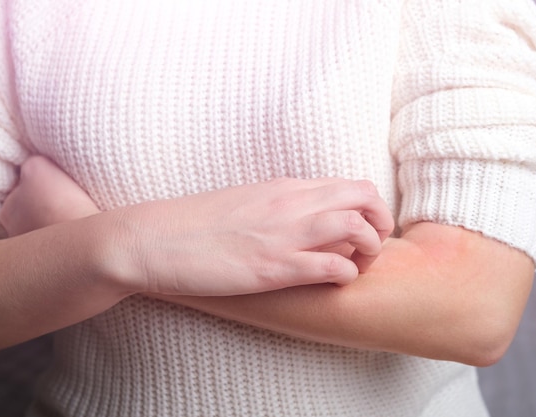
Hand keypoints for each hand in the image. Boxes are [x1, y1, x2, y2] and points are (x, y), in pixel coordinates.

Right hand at [0, 156, 393, 295]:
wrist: (154, 238)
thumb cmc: (197, 224)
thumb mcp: (247, 203)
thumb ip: (281, 207)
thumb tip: (307, 219)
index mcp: (285, 187)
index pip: (350, 185)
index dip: (371, 208)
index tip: (366, 229)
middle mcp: (290, 203)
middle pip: (364, 196)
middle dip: (382, 221)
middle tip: (371, 247)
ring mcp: (282, 234)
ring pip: (356, 226)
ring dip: (369, 248)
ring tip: (356, 266)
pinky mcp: (271, 266)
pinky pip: (330, 266)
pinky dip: (345, 274)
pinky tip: (334, 282)